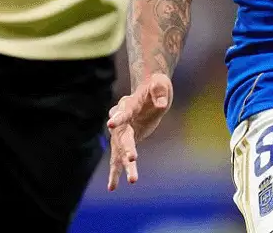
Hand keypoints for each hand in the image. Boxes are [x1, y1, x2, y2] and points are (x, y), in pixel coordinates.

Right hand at [106, 73, 173, 189]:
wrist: (149, 91)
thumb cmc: (155, 85)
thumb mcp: (160, 84)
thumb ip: (159, 91)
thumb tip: (161, 104)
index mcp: (128, 105)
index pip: (122, 112)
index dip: (118, 118)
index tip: (110, 124)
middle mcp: (121, 121)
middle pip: (122, 136)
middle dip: (126, 148)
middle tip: (133, 158)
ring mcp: (122, 132)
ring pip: (119, 151)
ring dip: (122, 166)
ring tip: (122, 183)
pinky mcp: (126, 141)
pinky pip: (120, 158)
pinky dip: (117, 171)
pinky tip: (112, 187)